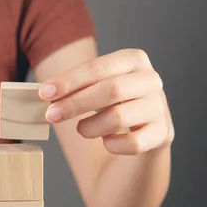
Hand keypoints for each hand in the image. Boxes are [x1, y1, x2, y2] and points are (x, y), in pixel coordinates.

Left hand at [39, 49, 173, 154]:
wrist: (140, 135)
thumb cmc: (111, 106)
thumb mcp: (94, 90)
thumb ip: (73, 89)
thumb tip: (45, 94)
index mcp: (133, 60)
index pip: (98, 67)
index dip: (70, 81)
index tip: (44, 93)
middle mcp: (151, 80)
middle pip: (111, 90)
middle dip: (76, 103)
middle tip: (51, 115)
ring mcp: (159, 108)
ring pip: (119, 117)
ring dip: (90, 127)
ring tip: (81, 130)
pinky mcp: (162, 134)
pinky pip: (131, 143)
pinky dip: (112, 145)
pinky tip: (107, 141)